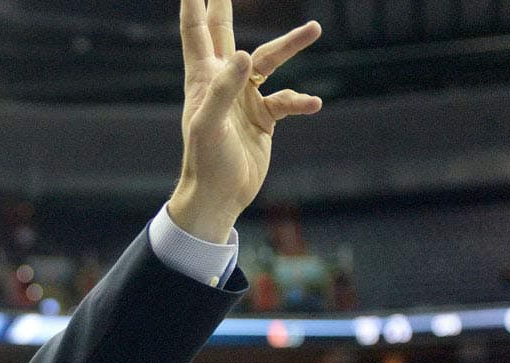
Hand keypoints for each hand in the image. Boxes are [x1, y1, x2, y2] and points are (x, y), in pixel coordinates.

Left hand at [169, 0, 323, 241]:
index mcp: (204, 79)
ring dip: (291, 46)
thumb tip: (245, 53)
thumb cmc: (205, 161)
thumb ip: (224, 88)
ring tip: (315, 29)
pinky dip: (300, 101)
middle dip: (224, 7)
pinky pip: (286, 101)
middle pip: (225, 34)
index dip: (194, 6)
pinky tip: (313, 104)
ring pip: (269, 62)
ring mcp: (244, 99)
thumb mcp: (210, 125)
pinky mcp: (264, 118)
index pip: (196, 33)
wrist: (220, 196)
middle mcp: (223, 83)